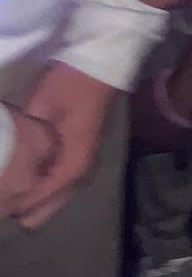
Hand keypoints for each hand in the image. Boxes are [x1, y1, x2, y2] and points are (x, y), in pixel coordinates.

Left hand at [7, 64, 114, 229]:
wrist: (98, 66)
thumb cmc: (70, 82)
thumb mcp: (43, 106)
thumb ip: (27, 139)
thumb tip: (5, 164)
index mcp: (75, 160)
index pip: (40, 197)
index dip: (15, 200)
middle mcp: (82, 171)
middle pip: (45, 211)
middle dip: (21, 205)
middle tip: (2, 190)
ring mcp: (82, 166)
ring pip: (51, 202)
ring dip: (29, 196)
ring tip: (7, 183)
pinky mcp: (79, 157)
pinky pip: (55, 186)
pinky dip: (37, 185)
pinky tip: (22, 172)